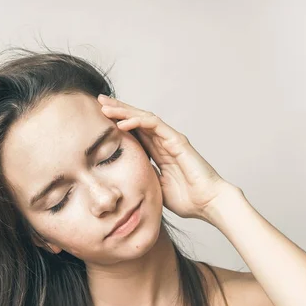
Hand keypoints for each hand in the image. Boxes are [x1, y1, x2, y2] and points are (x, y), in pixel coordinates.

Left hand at [98, 94, 237, 221]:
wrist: (208, 204)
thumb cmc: (187, 199)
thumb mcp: (154, 188)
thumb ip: (142, 177)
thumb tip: (122, 179)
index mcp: (157, 152)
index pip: (134, 132)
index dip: (117, 123)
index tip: (98, 119)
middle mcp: (163, 142)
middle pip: (137, 120)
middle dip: (117, 110)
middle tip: (99, 101)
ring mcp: (171, 139)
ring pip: (143, 118)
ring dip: (124, 111)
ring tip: (105, 107)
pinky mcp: (177, 140)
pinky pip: (155, 125)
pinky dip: (138, 122)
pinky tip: (122, 123)